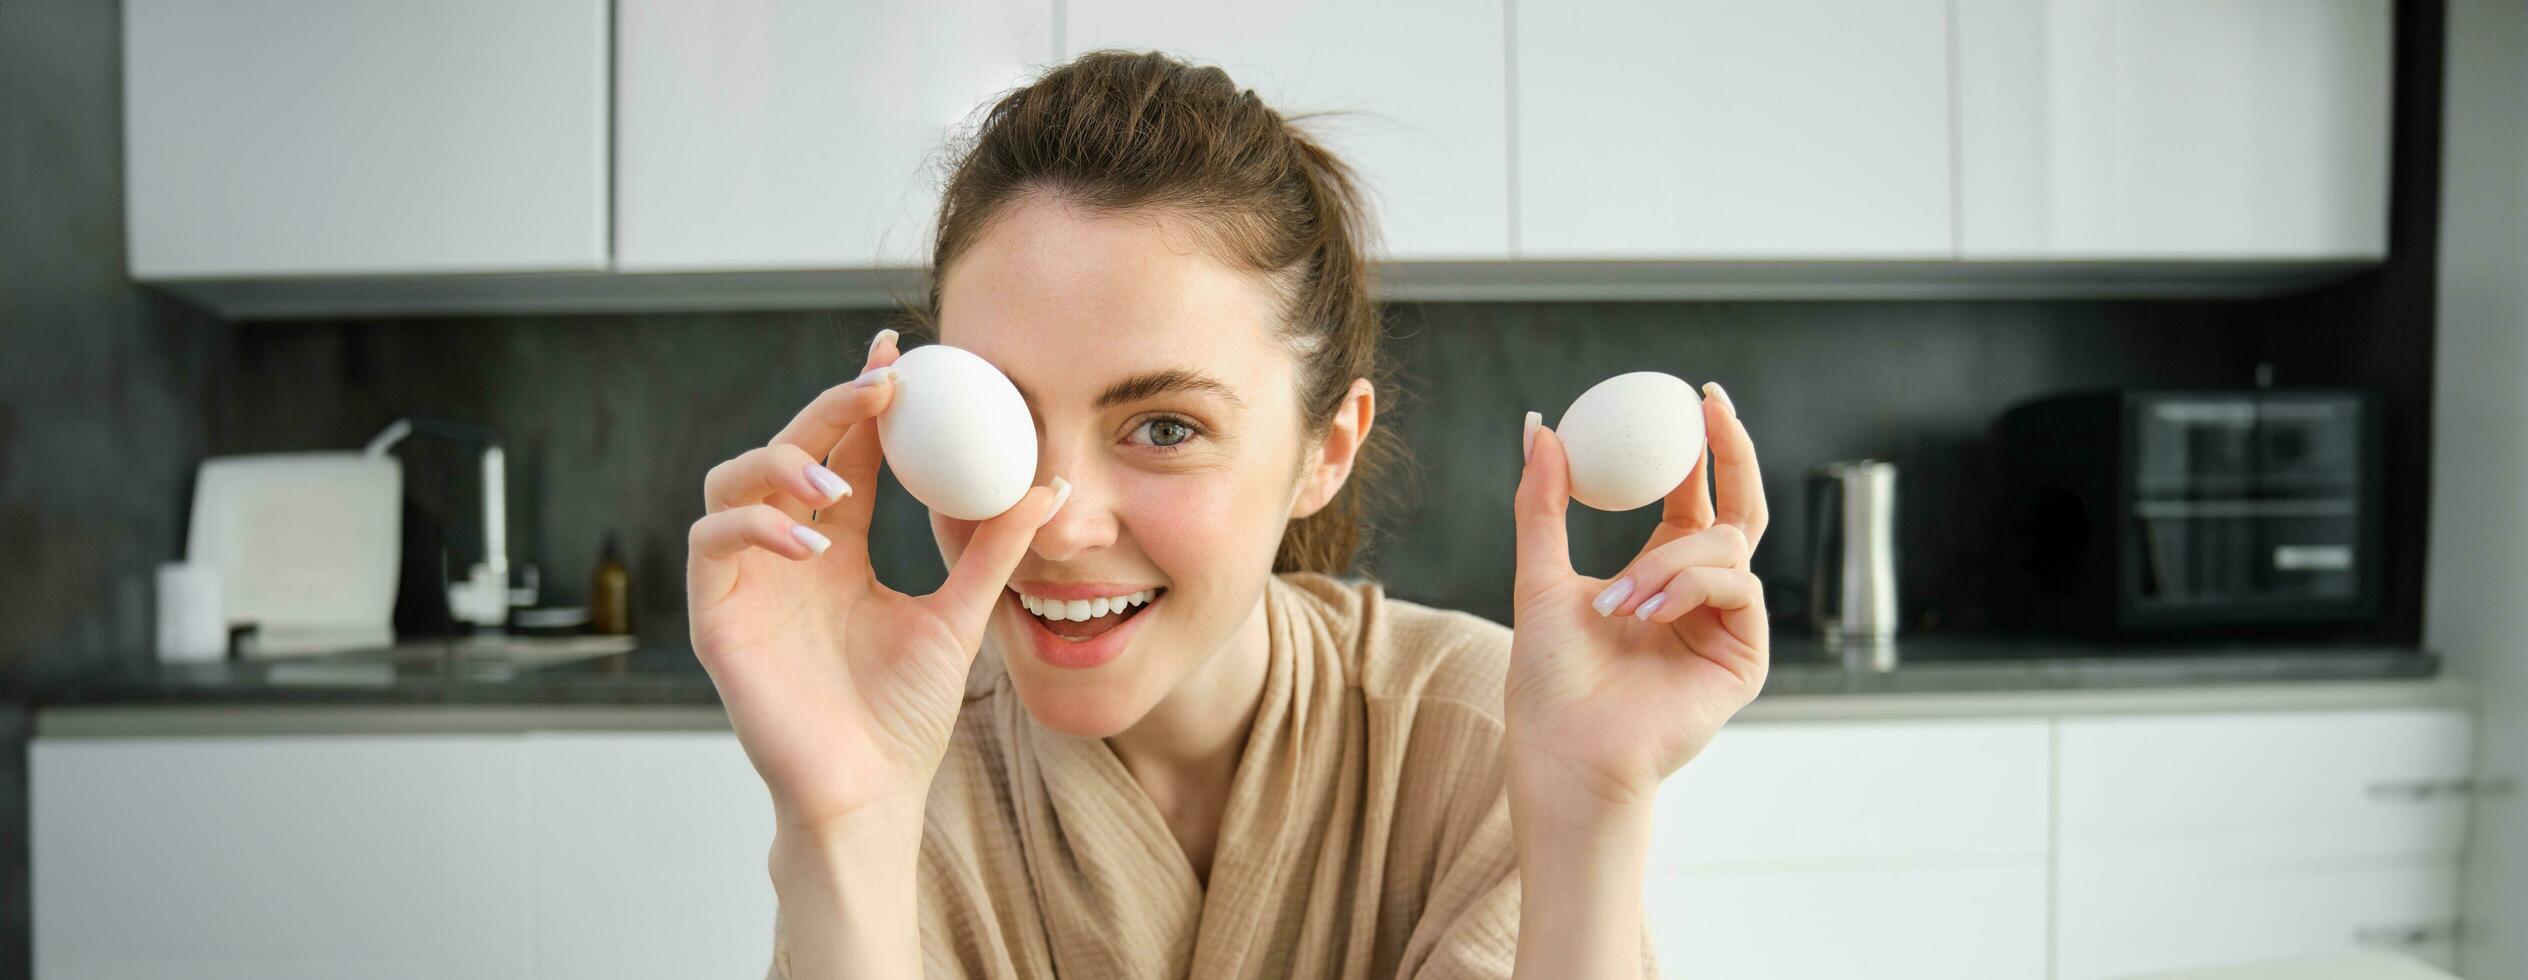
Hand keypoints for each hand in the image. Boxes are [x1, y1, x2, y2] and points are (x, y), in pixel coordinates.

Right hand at [687, 331, 1065, 835]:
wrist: (872, 792)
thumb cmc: (904, 716)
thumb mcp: (960, 616)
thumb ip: (991, 551)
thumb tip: (1051, 486)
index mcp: (836, 546)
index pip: (843, 450)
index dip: (863, 398)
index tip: (902, 355)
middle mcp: (784, 553)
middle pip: (786, 447)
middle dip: (828, 407)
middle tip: (880, 386)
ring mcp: (745, 582)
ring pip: (730, 481)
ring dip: (781, 460)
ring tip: (838, 476)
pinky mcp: (716, 616)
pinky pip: (712, 544)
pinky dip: (756, 529)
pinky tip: (812, 545)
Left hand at [1504, 383, 1769, 813]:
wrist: (1565, 748)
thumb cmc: (1550, 678)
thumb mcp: (1539, 574)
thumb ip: (1542, 502)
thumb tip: (1539, 427)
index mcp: (1661, 574)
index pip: (1693, 497)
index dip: (1698, 448)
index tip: (1689, 397)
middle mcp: (1700, 596)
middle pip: (1739, 508)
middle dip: (1735, 452)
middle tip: (1713, 405)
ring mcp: (1727, 626)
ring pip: (1728, 548)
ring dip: (1672, 560)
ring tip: (1620, 601)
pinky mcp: (1745, 657)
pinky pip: (1739, 588)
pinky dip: (1691, 587)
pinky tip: (1650, 611)